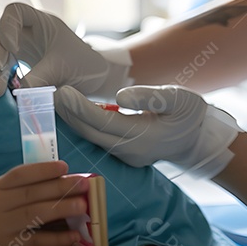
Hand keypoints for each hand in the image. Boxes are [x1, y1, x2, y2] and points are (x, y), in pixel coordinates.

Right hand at [0, 2, 131, 98]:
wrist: (96, 80)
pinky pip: (5, 69)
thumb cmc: (85, 65)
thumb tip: (20, 91)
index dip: (8, 27)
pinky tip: (1, 91)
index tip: (14, 48)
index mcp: (42, 23)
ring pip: (0, 53)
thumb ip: (42, 77)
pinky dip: (1, 79)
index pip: (16, 12)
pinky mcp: (22, 67)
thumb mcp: (64, 69)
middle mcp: (29, 33)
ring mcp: (24, 49)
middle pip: (1, 33)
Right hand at [0, 161, 88, 245]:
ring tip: (82, 206)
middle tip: (83, 185)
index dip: (43, 170)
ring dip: (61, 209)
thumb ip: (34, 186)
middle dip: (60, 188)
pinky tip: (74, 235)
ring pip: (34, 215)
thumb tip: (70, 181)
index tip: (65, 167)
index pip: (20, 175)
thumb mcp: (12, 194)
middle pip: (31, 194)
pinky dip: (58, 238)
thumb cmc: (7, 210)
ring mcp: (3, 227)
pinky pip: (38, 241)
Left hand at [55, 85, 241, 179]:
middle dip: (67, 113)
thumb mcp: (179, 98)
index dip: (79, 107)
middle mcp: (129, 150)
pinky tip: (72, 110)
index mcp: (141, 136)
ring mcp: (126, 154)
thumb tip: (118, 95)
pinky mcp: (124, 152)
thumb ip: (149, 96)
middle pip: (90, 132)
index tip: (60, 91)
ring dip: (72, 119)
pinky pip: (99, 137)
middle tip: (45, 92)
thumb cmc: (192, 115)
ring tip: (53, 98)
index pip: (102, 121)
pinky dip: (84, 123)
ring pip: (92, 136)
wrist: (200, 140)